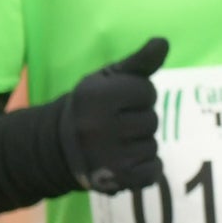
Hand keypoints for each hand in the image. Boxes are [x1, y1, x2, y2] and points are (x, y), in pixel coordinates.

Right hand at [57, 38, 168, 195]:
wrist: (57, 147)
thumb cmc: (91, 106)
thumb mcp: (107, 78)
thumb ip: (138, 63)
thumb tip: (163, 42)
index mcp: (96, 97)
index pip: (147, 91)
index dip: (136, 95)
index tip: (117, 102)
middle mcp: (99, 127)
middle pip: (151, 119)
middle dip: (138, 120)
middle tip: (114, 124)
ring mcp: (108, 156)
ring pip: (152, 145)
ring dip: (140, 144)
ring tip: (116, 143)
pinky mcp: (116, 180)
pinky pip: (154, 171)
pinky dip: (146, 168)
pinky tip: (125, 161)